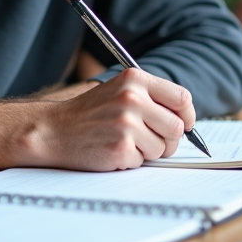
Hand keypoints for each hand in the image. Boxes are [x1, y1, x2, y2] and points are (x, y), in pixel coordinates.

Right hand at [0, 68, 193, 171]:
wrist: (53, 129)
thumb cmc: (90, 113)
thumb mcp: (120, 90)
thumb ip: (152, 98)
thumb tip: (187, 121)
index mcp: (136, 79)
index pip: (182, 98)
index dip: (188, 116)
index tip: (184, 125)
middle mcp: (133, 98)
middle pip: (178, 128)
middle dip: (168, 140)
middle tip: (149, 140)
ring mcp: (126, 124)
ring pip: (163, 148)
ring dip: (148, 151)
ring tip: (124, 142)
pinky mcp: (119, 148)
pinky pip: (143, 161)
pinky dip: (131, 161)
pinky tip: (112, 150)